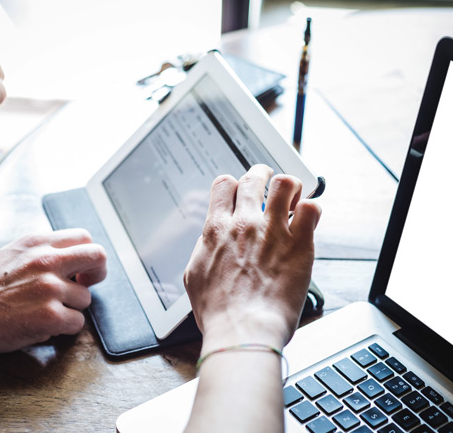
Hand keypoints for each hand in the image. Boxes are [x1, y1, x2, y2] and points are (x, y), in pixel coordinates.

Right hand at [0, 229, 105, 353]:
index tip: (79, 269)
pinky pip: (77, 323)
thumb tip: (69, 258)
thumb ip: (40, 252)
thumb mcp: (10, 254)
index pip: (83, 237)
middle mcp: (46, 260)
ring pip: (85, 298)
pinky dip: (63, 328)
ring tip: (45, 312)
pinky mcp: (50, 315)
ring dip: (71, 308)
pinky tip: (42, 326)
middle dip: (98, 274)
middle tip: (85, 285)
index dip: (87, 255)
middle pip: (98, 257)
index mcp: (36, 242)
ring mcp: (50, 287)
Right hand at [184, 165, 320, 348]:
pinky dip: (312, 210)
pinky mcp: (300, 244)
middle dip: (262, 176)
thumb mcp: (194, 276)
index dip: (233, 185)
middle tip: (268, 184)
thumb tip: (210, 242)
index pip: (223, 185)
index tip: (240, 193)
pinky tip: (308, 222)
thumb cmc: (219, 312)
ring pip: (285, 183)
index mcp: (216, 230)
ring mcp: (272, 231)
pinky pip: (312, 208)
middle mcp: (243, 223)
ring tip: (293, 200)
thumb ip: (204, 250)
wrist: (243, 331)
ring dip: (290, 187)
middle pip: (253, 177)